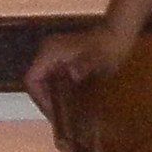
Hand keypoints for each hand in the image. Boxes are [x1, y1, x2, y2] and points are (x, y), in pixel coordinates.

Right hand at [22, 25, 133, 150]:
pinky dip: (58, 91)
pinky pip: (53, 78)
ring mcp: (53, 55)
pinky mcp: (61, 59)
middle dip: (45, 100)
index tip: (52, 113)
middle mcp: (47, 52)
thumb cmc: (109, 47)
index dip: (39, 98)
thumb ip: (85, 65)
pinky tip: (70, 101)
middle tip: (58, 118)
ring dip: (51, 96)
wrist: (118, 34)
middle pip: (36, 82)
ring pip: (44, 81)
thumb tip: (74, 74)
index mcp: (50, 52)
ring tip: (63, 113)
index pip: (32, 79)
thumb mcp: (99, 59)